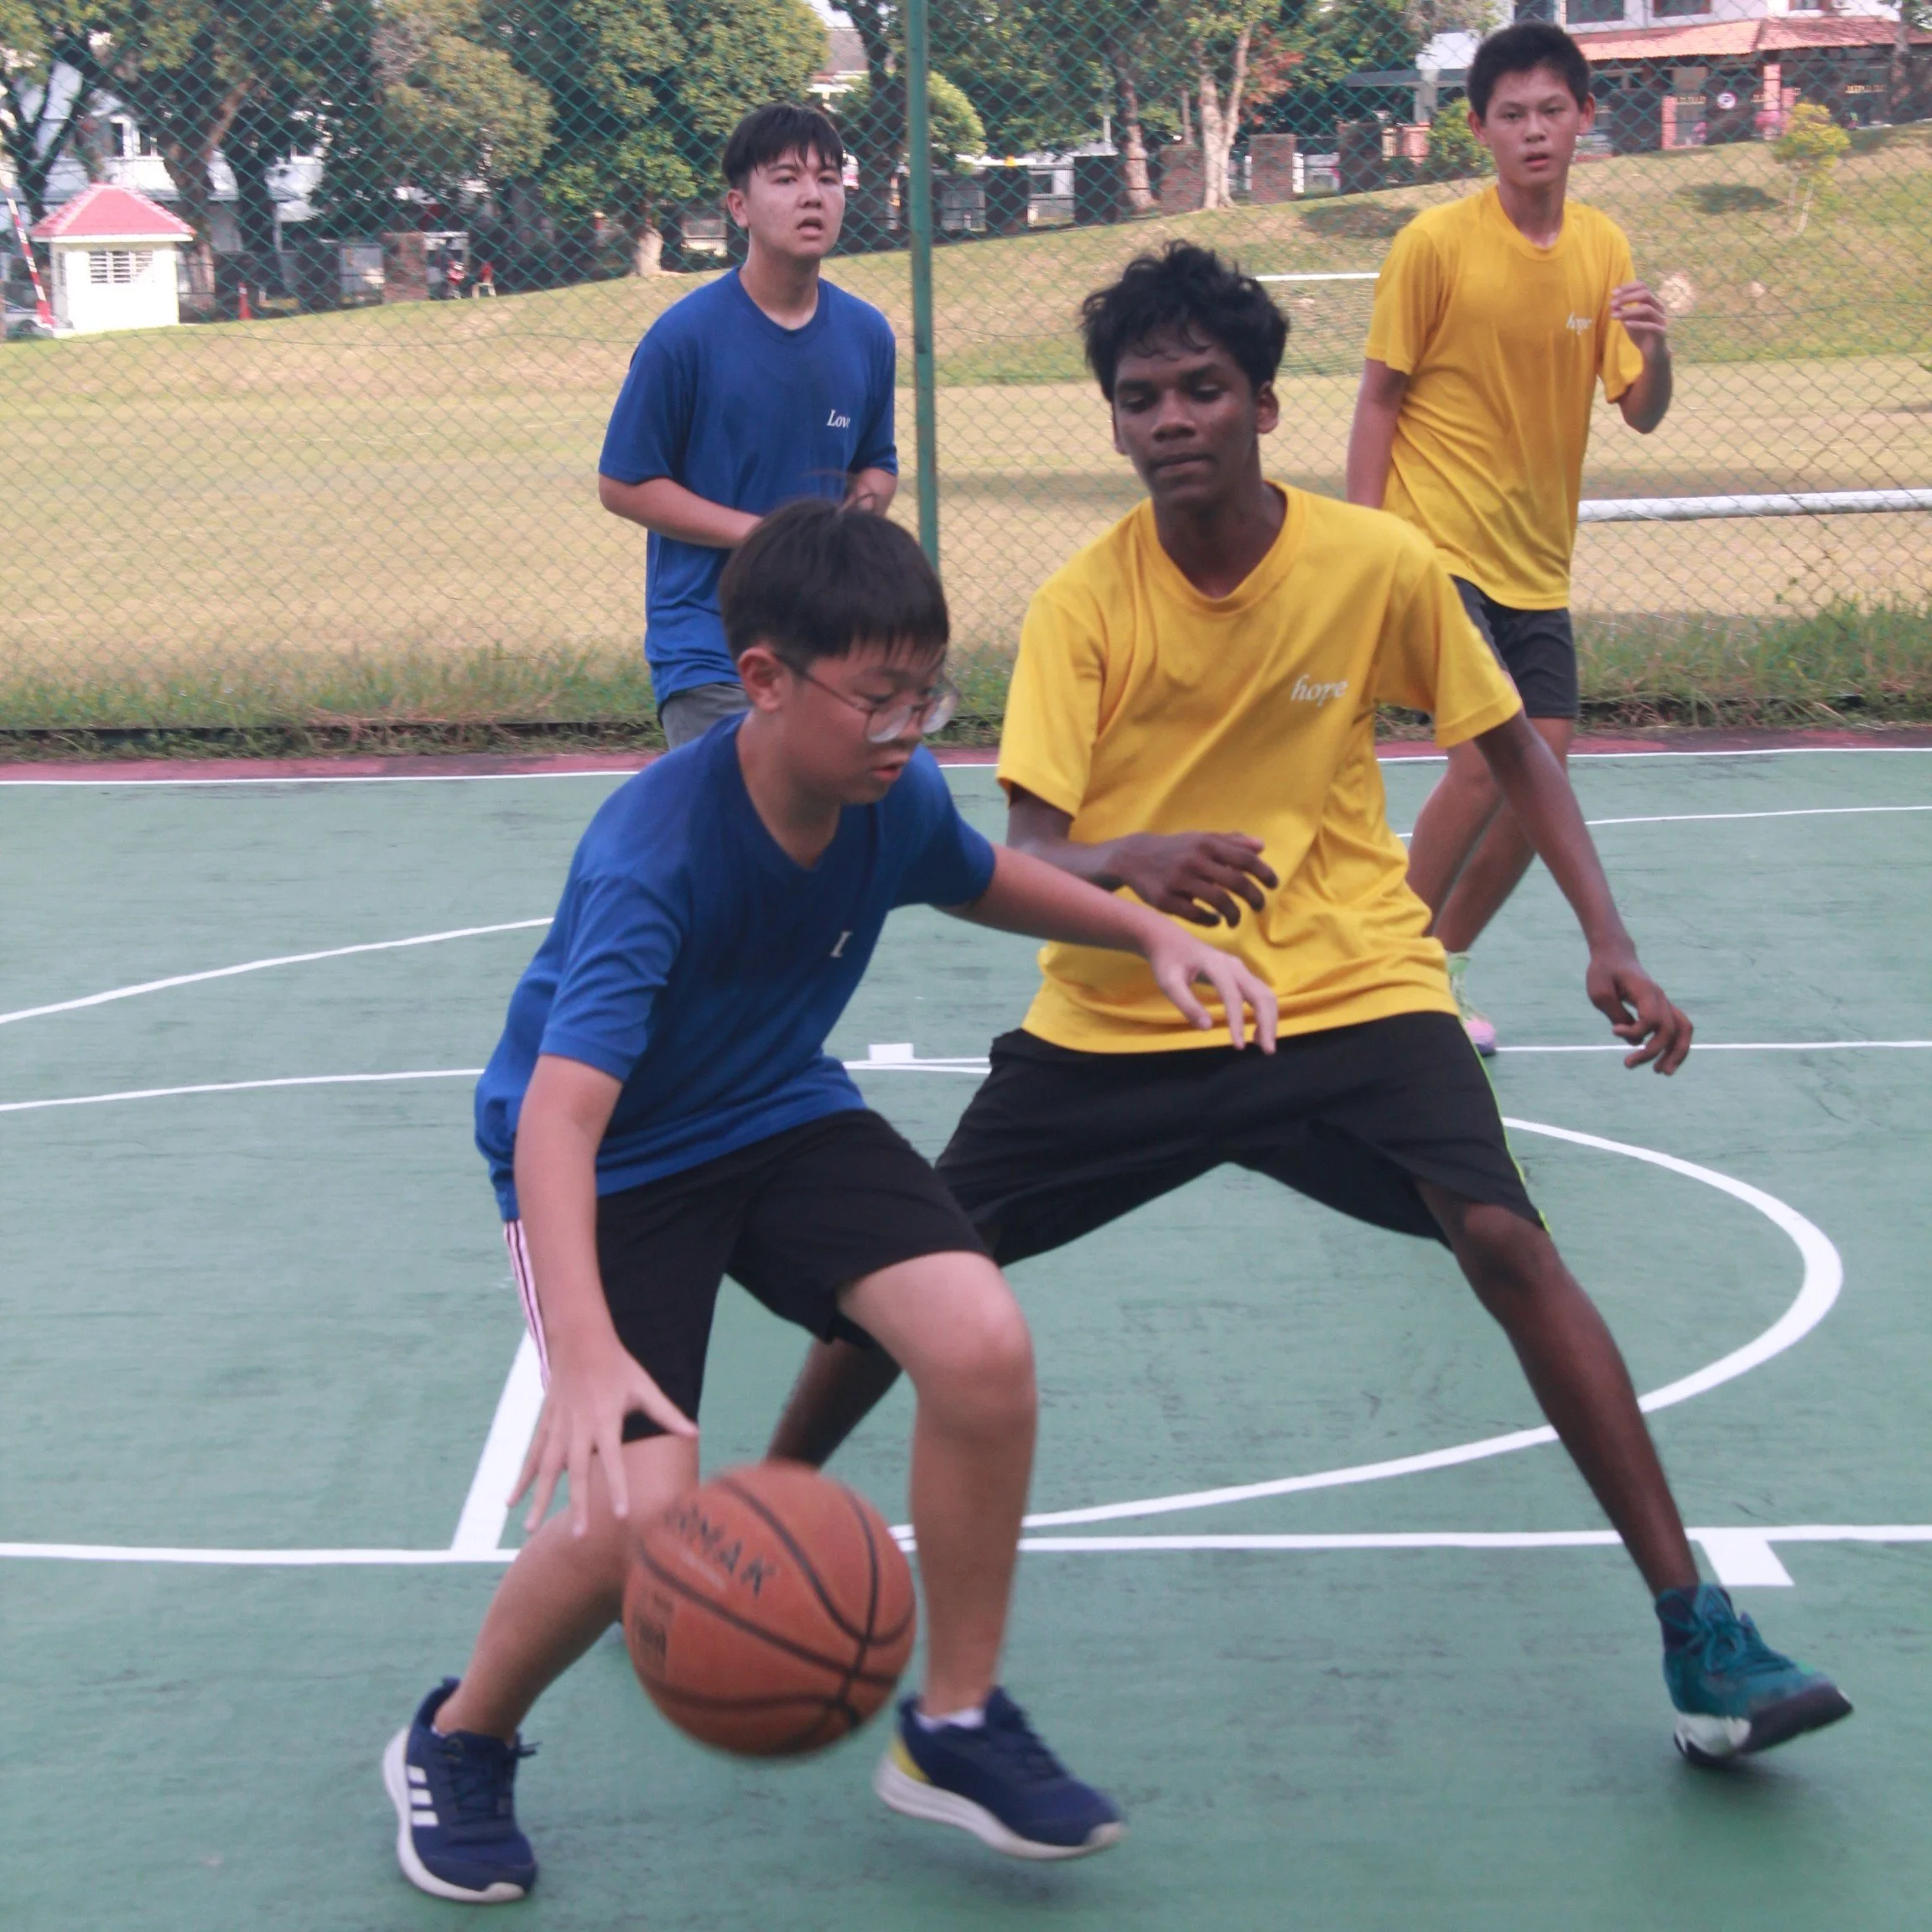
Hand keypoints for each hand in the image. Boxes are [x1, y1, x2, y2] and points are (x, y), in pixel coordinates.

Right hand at [511, 1340, 695, 1537]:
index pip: (613, 1460)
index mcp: (605, 1420)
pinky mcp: (545, 1424)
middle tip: (579, 1536)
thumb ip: (667, 1413)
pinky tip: (510, 1502)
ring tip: (528, 1529)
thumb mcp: (644, 1387)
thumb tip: (695, 1433)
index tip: (621, 1515)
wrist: (580, 1340)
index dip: (617, 1487)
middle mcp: (578, 1427)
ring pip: (545, 1469)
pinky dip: (521, 1479)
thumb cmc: (618, 1365)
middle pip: (575, 1472)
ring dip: (538, 1499)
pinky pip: (531, 1456)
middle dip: (577, 1505)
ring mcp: (557, 1427)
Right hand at [1112, 831, 1278, 926]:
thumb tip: (1261, 846)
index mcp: (1206, 844)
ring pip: (1219, 901)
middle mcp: (1194, 860)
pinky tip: (1215, 921)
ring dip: (1234, 914)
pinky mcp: (1165, 899)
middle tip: (1259, 906)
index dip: (1264, 873)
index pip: (1245, 859)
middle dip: (1254, 897)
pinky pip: (1196, 915)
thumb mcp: (1200, 839)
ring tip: (1235, 920)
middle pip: (1236, 882)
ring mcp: (1179, 881)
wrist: (1133, 857)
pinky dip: (1211, 920)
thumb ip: (1230, 842)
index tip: (1273, 885)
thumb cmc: (1175, 849)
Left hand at [1143, 925, 1278, 1049]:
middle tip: (1267, 1051)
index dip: (1237, 1022)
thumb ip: (1186, 1004)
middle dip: (1268, 1023)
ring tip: (1261, 1044)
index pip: (1233, 996)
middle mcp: (1234, 965)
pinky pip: (1260, 993)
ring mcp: (1240, 969)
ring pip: (1265, 994)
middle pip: (1261, 994)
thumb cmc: (1167, 961)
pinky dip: (1264, 1013)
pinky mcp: (1241, 975)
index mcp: (1215, 965)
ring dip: (1270, 1019)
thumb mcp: (1168, 983)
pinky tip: (1256, 1031)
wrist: (1169, 940)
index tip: (1238, 1046)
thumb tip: (1207, 1028)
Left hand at [1585, 945, 1692, 1073]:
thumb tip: (1634, 1041)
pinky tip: (1663, 1061)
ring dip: (1676, 1053)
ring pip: (1683, 1030)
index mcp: (1646, 991)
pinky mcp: (1661, 1009)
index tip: (1613, 1030)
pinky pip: (1678, 1029)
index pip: (1652, 1019)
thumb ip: (1617, 1016)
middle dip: (1652, 1051)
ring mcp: (1664, 1003)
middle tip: (1628, 1064)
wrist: (1615, 955)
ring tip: (1662, 1072)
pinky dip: (1674, 1046)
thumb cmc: (1604, 972)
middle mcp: (1661, 998)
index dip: (1634, 1031)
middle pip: (1670, 1030)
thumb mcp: (1600, 993)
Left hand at [1610, 281, 1669, 361]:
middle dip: (1627, 297)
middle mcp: (1658, 307)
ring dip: (1628, 311)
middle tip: (1611, 304)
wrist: (1652, 351)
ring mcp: (1661, 319)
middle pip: (1645, 294)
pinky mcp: (1661, 332)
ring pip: (1647, 309)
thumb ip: (1622, 312)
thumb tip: (1612, 304)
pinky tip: (1625, 324)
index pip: (1642, 287)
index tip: (1613, 292)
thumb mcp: (1628, 321)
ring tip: (1613, 316)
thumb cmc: (1641, 334)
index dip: (1628, 287)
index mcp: (1651, 302)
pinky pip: (1650, 325)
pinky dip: (1637, 324)